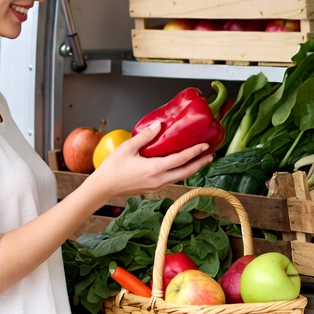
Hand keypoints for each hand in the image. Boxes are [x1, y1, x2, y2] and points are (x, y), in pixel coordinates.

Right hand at [93, 122, 212, 196]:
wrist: (102, 188)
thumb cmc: (112, 168)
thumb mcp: (127, 147)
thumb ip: (145, 136)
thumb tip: (158, 125)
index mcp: (154, 169)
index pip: (180, 160)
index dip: (194, 152)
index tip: (205, 146)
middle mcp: (158, 180)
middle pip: (185, 172)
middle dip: (199, 164)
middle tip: (210, 156)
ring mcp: (155, 187)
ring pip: (179, 178)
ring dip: (190, 169)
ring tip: (199, 160)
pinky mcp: (152, 189)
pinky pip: (170, 180)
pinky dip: (179, 172)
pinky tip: (179, 166)